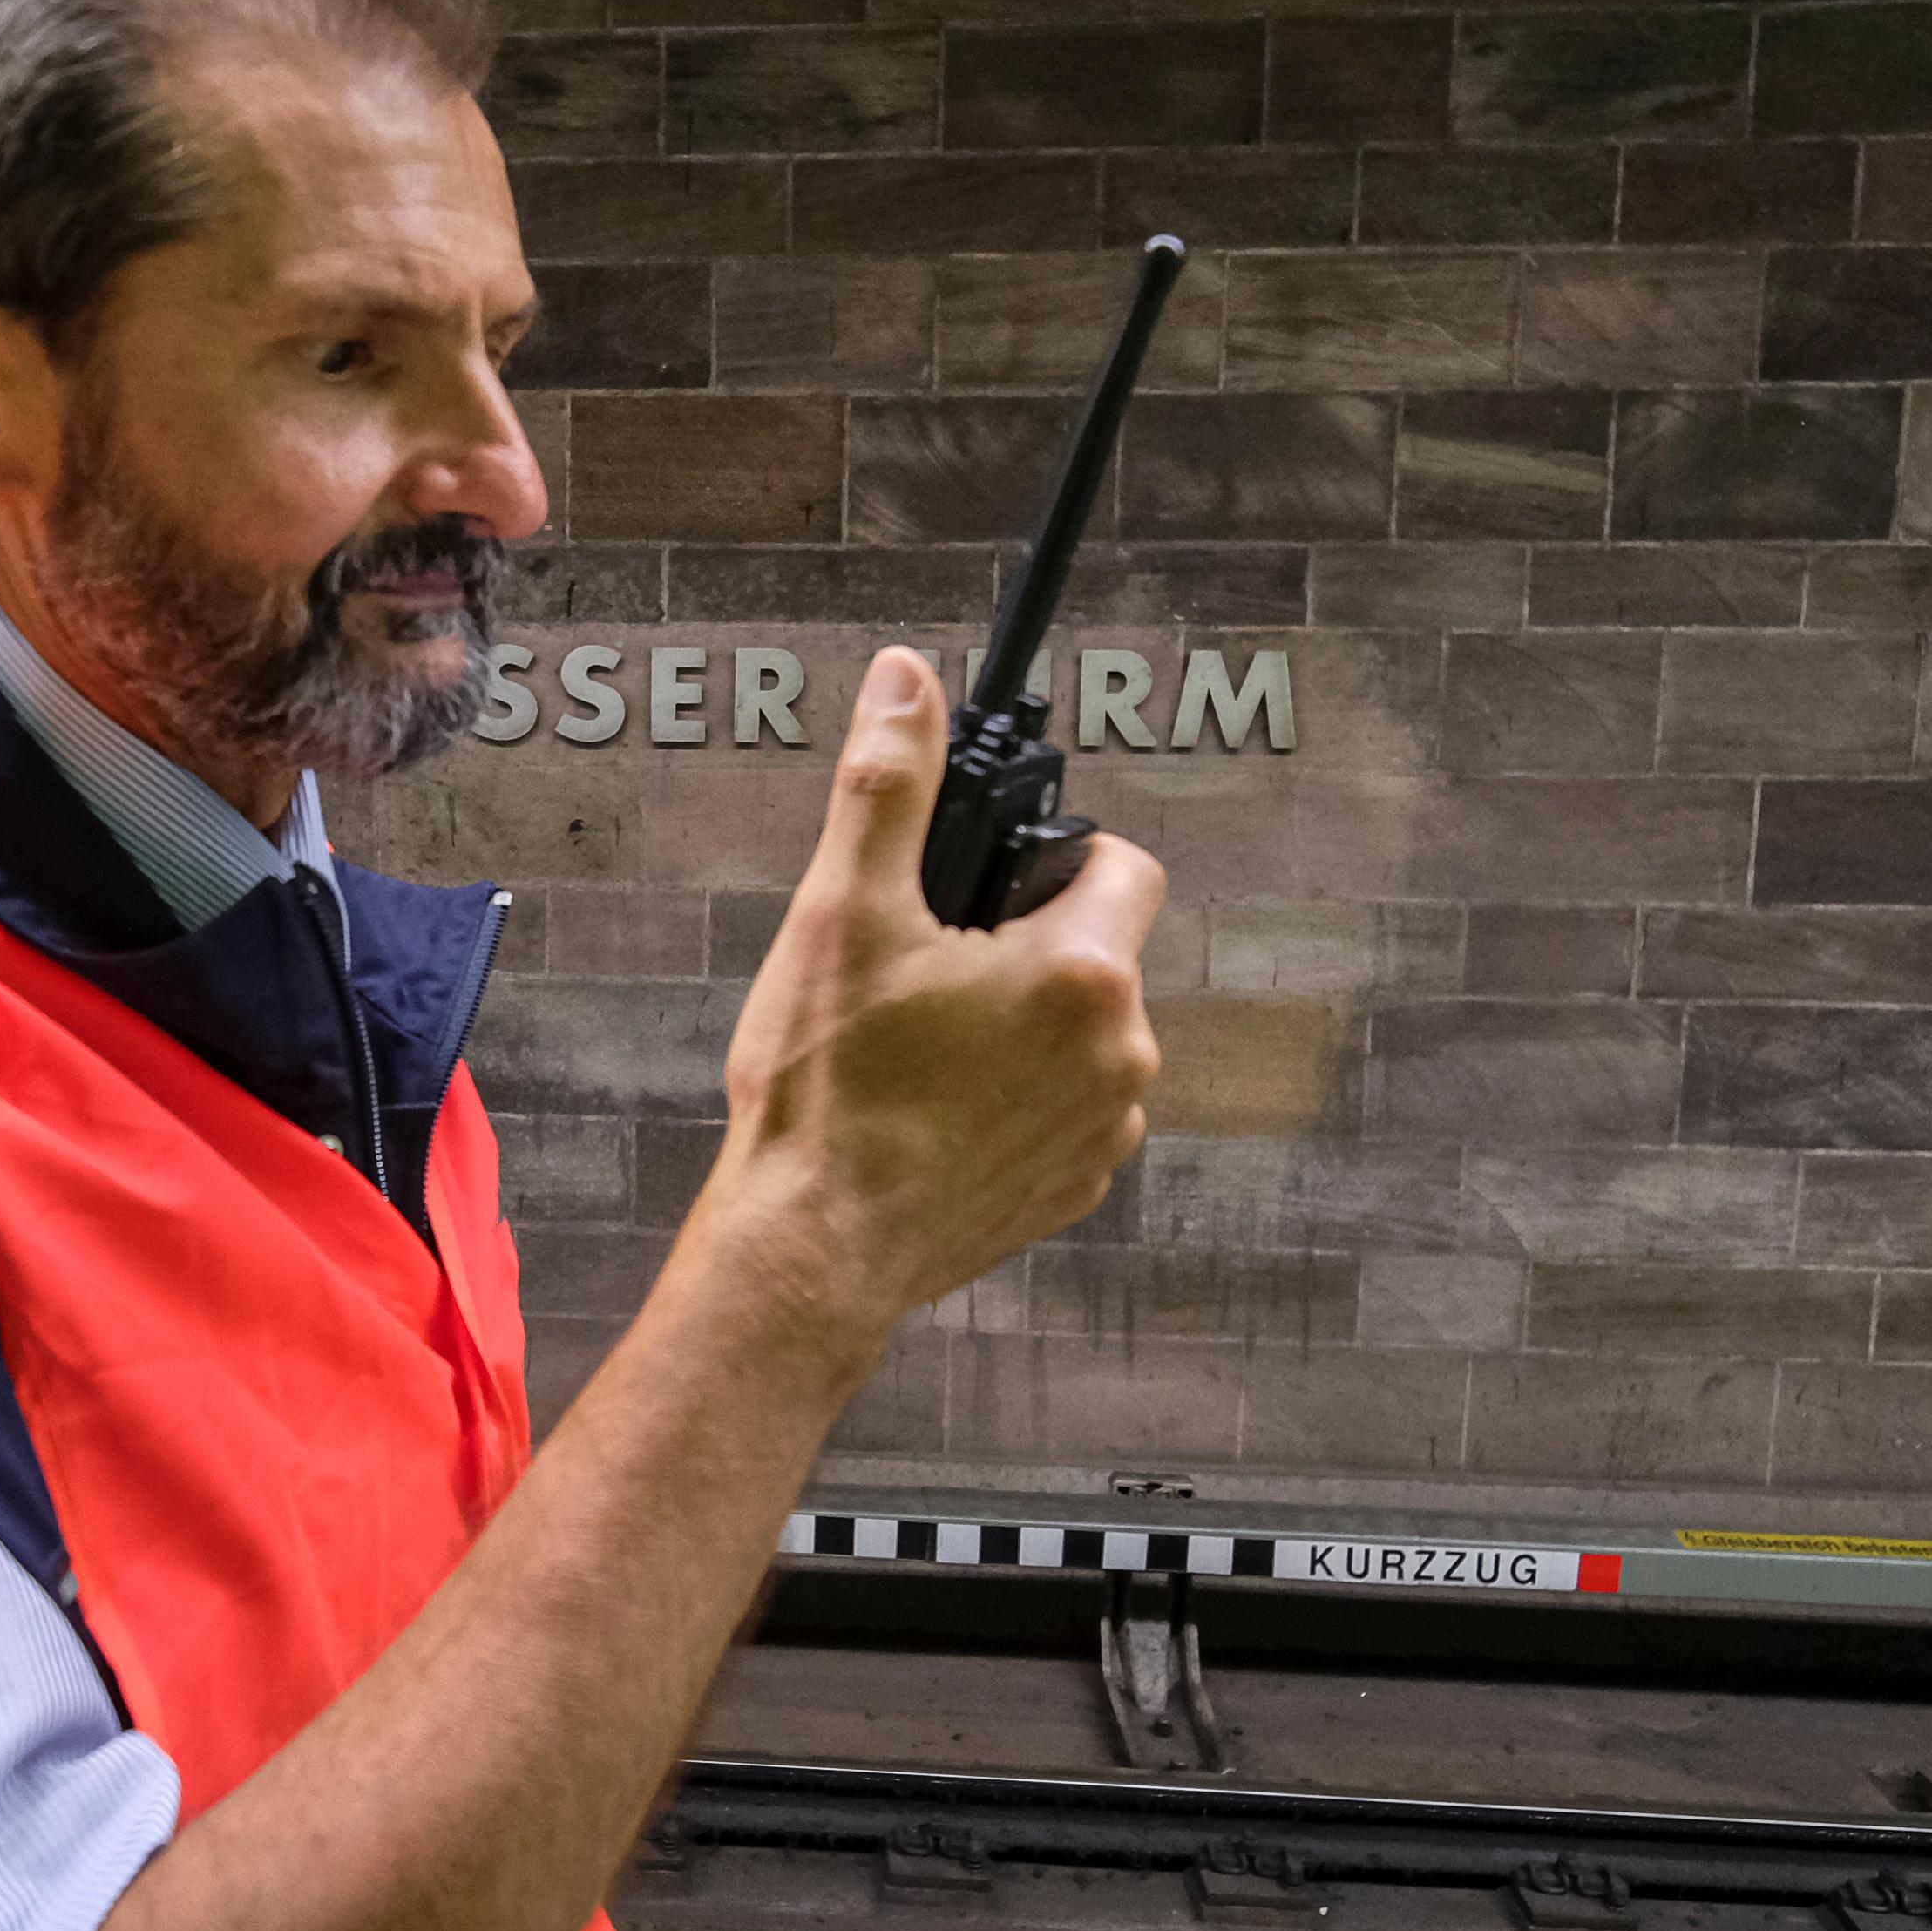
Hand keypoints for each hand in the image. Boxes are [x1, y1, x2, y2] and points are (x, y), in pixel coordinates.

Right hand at [691, 646, 1162, 1353]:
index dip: (1051, 858)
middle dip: (1023, 943)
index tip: (979, 887)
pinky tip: (926, 1111)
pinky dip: (1010, 1098)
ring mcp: (1102, 1135)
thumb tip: (907, 679)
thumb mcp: (845, 911)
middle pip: (1097, 951)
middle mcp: (1122, 1057)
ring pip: (1078, 1034)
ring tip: (916, 1047)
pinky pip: (1060, 1110)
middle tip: (921, 970)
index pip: (1123, 863)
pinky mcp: (1070, 1192)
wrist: (808, 1252)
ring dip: (1019, 1024)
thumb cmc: (828, 1089)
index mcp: (1086, 974)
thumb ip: (889, 784)